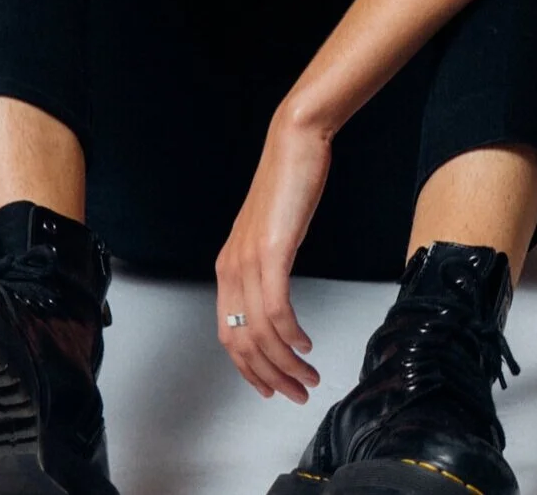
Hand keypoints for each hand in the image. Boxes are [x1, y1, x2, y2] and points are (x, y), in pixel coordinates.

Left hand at [215, 104, 330, 400]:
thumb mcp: (272, 231)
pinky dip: (290, 334)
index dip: (249, 369)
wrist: (295, 142)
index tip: (271, 387)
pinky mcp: (273, 251)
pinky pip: (276, 308)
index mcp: (228, 267)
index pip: (228, 336)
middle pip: (242, 343)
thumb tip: (276, 294)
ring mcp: (250, 261)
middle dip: (269, 376)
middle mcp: (232, 269)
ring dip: (285, 363)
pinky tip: (305, 343)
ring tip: (308, 376)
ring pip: (260, 333)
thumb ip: (268, 263)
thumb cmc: (288, 181)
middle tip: (296, 392)